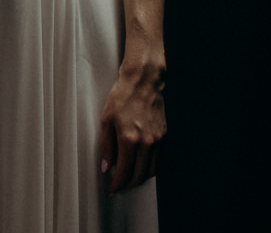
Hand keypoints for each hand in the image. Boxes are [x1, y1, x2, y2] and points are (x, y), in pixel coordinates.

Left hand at [97, 64, 164, 193]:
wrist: (143, 81)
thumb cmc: (122, 97)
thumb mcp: (106, 120)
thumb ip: (106, 146)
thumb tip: (106, 167)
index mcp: (129, 140)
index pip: (124, 173)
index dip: (116, 184)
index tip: (112, 189)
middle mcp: (146, 143)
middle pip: (139, 176)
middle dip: (128, 185)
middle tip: (119, 185)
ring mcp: (157, 140)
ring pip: (150, 170)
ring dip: (140, 177)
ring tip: (129, 176)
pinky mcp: (164, 135)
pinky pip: (158, 159)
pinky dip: (149, 166)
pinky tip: (141, 164)